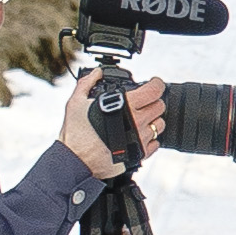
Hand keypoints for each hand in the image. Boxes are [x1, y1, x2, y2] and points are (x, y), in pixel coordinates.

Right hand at [58, 67, 173, 178]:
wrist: (75, 161)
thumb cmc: (75, 134)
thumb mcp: (76, 102)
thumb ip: (87, 84)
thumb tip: (97, 73)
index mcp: (125, 106)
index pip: (154, 90)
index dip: (156, 84)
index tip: (154, 83)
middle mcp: (136, 122)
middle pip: (160, 106)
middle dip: (153, 101)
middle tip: (144, 103)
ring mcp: (140, 139)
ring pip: (160, 125)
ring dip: (153, 120)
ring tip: (141, 120)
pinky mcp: (139, 154)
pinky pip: (155, 144)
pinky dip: (150, 139)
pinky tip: (138, 136)